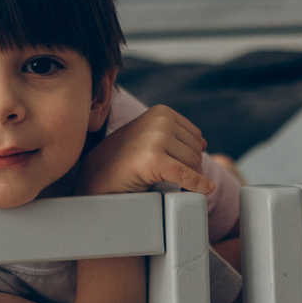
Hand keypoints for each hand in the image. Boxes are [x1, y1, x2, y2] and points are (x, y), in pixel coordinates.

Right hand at [77, 104, 217, 198]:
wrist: (96, 176)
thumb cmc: (124, 160)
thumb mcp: (150, 137)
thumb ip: (174, 136)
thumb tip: (204, 142)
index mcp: (161, 112)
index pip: (195, 137)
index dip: (190, 156)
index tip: (177, 167)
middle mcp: (160, 120)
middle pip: (196, 150)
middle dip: (189, 168)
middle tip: (168, 179)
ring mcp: (156, 138)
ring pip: (193, 164)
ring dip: (187, 178)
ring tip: (165, 183)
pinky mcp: (153, 159)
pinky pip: (185, 174)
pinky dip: (197, 184)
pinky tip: (205, 190)